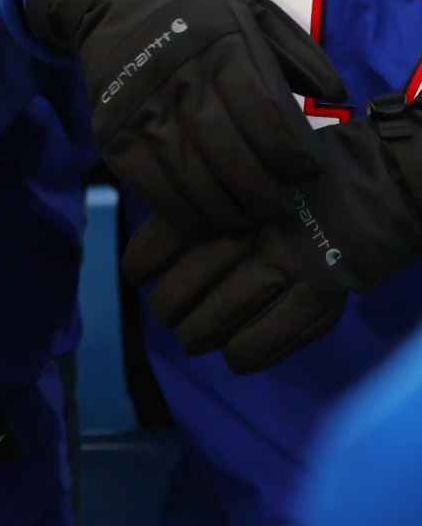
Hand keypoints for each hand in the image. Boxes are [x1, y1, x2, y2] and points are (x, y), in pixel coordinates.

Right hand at [32, 0, 346, 234]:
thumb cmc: (195, 8)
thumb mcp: (251, 9)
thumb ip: (298, 52)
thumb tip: (336, 97)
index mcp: (221, 42)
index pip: (265, 111)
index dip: (294, 152)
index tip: (309, 170)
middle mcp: (178, 75)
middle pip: (229, 151)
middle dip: (264, 191)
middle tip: (281, 206)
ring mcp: (139, 106)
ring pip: (189, 175)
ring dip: (225, 209)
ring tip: (246, 217)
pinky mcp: (110, 129)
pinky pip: (148, 183)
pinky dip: (180, 210)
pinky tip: (203, 216)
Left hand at [123, 100, 421, 373]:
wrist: (388, 177)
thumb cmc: (309, 174)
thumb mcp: (250, 167)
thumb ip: (212, 196)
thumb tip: (165, 235)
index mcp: (228, 190)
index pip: (166, 233)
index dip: (142, 262)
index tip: (136, 276)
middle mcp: (254, 225)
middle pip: (191, 278)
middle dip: (169, 306)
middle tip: (164, 316)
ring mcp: (292, 258)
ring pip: (227, 310)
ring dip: (201, 334)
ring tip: (191, 340)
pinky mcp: (327, 286)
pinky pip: (276, 331)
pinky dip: (249, 351)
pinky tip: (234, 358)